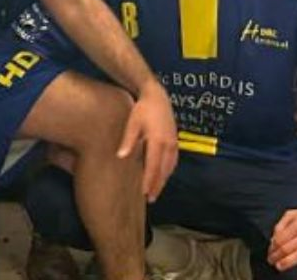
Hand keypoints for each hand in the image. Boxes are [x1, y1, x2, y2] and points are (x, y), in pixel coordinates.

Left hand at [117, 85, 178, 201]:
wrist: (157, 97)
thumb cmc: (142, 110)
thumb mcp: (133, 123)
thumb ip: (128, 140)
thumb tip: (121, 157)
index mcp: (157, 141)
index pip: (153, 166)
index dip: (149, 181)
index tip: (144, 193)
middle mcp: (168, 145)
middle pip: (163, 171)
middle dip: (157, 186)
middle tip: (150, 199)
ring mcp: (174, 144)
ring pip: (169, 168)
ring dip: (163, 180)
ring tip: (155, 191)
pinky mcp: (175, 142)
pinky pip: (173, 161)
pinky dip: (167, 171)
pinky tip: (162, 177)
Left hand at [268, 203, 296, 273]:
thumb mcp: (292, 214)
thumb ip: (280, 225)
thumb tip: (273, 240)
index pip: (280, 239)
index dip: (272, 248)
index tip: (269, 253)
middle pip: (288, 247)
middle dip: (277, 256)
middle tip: (271, 262)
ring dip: (288, 262)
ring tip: (280, 266)